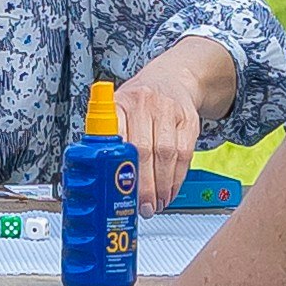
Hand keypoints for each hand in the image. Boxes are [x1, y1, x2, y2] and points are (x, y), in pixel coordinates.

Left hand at [113, 63, 205, 200]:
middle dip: (143, 185)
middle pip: (143, 150)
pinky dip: (177, 179)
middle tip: (141, 206)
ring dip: (161, 186)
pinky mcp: (189, 120)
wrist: (171, 78)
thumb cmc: (138, 102)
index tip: (117, 190)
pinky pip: (185, 155)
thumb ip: (107, 138)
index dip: (117, 167)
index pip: (116, 137)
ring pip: (166, 155)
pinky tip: (169, 191)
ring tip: (155, 204)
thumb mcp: (116, 112)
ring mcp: (169, 110)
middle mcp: (144, 103)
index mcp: (119, 104)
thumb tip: (97, 177)